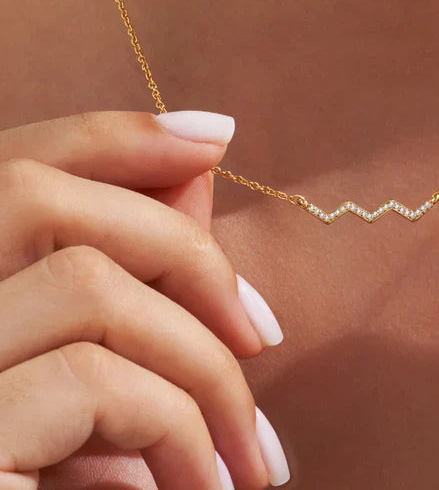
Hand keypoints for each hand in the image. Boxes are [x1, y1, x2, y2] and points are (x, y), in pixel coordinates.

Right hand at [0, 110, 288, 489]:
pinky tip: (195, 485)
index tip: (214, 136)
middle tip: (264, 334)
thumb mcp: (97, 375)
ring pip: (88, 289)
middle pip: (39, 197)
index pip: (17, 161)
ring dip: (198, 368)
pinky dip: (169, 423)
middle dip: (182, 250)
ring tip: (245, 459)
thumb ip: (135, 275)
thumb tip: (200, 165)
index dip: (115, 135)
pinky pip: (88, 380)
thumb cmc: (60, 482)